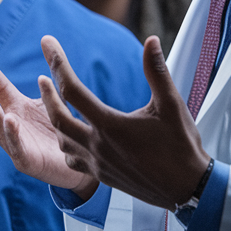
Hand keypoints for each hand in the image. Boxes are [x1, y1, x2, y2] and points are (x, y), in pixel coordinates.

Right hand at [0, 46, 97, 196]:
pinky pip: (17, 148)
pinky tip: (10, 120)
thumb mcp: (55, 96)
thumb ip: (52, 70)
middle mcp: (11, 124)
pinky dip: (12, 135)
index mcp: (15, 107)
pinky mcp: (28, 161)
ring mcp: (16, 144)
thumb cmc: (63, 129)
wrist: (82, 161)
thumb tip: (47, 38)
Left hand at [39, 35, 210, 209]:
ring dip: (55, 120)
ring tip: (53, 103)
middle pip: (57, 118)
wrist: (188, 189)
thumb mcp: (171, 104)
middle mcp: (98, 146)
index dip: (57, 64)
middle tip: (42, 78)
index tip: (48, 45)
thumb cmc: (181, 146)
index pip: (72, 90)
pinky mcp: (102, 176)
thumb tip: (151, 41)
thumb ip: (156, 71)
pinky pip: (72, 160)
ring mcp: (98, 164)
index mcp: (111, 126)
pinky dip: (66, 145)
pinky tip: (70, 137)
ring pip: (62, 140)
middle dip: (47, 95)